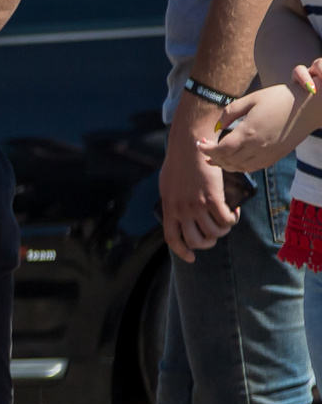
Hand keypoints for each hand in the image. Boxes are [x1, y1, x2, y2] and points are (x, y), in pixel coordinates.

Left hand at [160, 120, 238, 259]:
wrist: (190, 145)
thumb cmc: (179, 161)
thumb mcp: (168, 184)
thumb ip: (173, 199)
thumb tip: (178, 210)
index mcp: (168, 208)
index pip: (172, 238)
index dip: (182, 252)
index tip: (191, 258)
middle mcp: (181, 210)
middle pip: (196, 241)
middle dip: (208, 242)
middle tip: (215, 233)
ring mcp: (196, 205)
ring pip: (215, 232)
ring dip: (224, 230)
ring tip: (227, 219)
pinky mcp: (212, 198)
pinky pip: (226, 220)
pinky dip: (233, 219)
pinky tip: (235, 211)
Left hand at [203, 72, 321, 171]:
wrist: (309, 107)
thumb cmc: (280, 98)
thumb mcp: (252, 99)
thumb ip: (231, 112)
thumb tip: (217, 126)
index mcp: (249, 133)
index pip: (221, 150)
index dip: (206, 149)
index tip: (198, 144)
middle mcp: (257, 147)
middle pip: (228, 161)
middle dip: (212, 156)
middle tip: (204, 148)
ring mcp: (268, 154)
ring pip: (239, 167)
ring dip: (224, 164)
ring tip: (213, 158)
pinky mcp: (275, 157)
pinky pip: (253, 168)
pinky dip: (239, 167)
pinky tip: (233, 161)